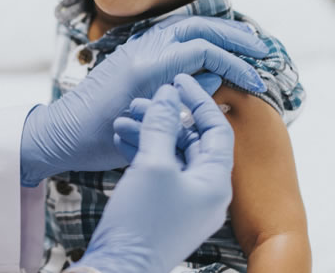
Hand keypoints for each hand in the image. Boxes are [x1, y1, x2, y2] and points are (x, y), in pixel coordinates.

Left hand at [20, 16, 264, 185]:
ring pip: (185, 25)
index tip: (257, 82)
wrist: (60, 134)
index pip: (206, 50)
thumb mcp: (151, 124)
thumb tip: (216, 73)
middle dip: (234, 35)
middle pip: (199, 27)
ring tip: (243, 41)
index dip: (237, 64)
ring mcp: (135, 47)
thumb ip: (185, 97)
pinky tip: (211, 46)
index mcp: (148, 65)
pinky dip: (197, 36)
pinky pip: (171, 34)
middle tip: (261, 49)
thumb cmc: (100, 139)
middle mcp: (143, 47)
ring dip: (217, 30)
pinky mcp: (132, 53)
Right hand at [72, 75, 235, 272]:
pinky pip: (161, 174)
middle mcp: (207, 193)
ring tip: (123, 119)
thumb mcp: (153, 166)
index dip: (199, 100)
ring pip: (173, 156)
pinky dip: (144, 154)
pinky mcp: (166, 212)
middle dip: (166, 117)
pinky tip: (122, 140)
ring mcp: (187, 204)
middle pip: (193, 141)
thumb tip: (170, 95)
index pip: (217, 128)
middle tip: (143, 100)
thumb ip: (163, 125)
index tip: (179, 80)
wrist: (118, 270)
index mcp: (216, 182)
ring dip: (150, 134)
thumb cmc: (141, 222)